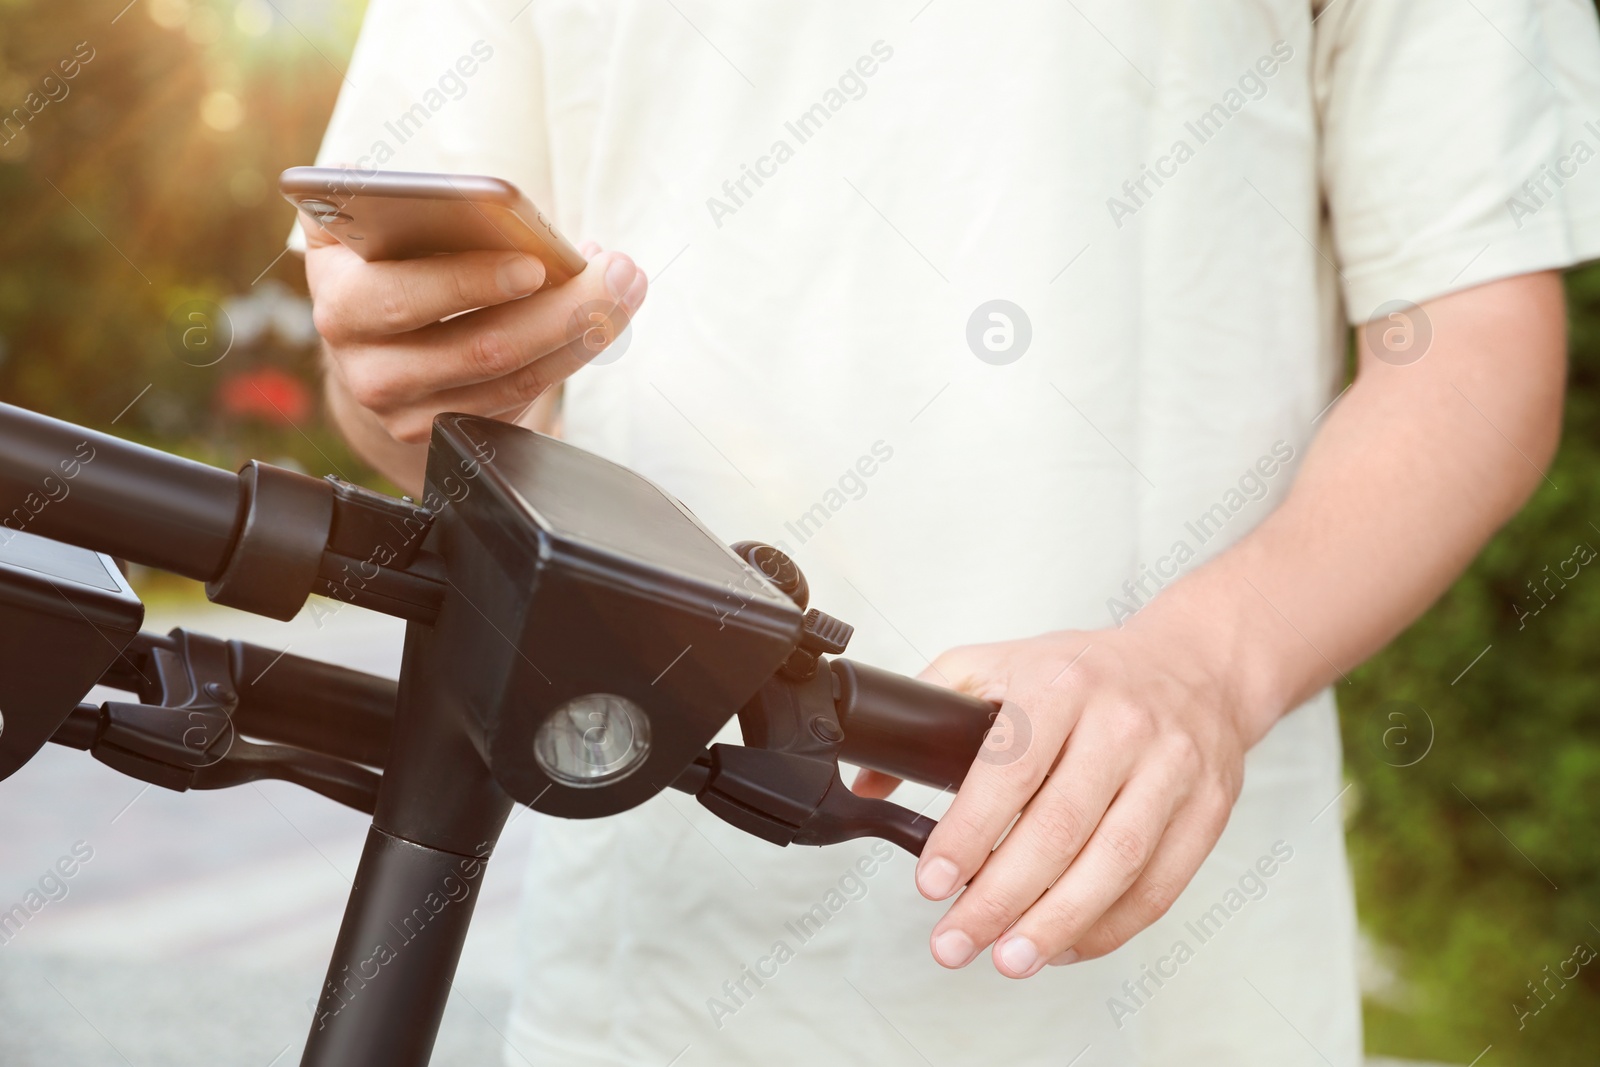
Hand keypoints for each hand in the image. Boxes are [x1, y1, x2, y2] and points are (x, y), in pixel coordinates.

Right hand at [303, 210, 645, 480]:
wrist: (372, 345)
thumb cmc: (389, 263)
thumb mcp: (369, 224)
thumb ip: (382, 196)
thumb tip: (455, 194)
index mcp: (338, 297)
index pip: (401, 295)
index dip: (468, 282)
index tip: (534, 264)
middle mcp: (363, 364)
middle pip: (480, 347)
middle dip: (563, 308)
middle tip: (617, 272)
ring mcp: (404, 411)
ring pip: (513, 378)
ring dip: (584, 332)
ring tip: (625, 287)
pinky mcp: (445, 435)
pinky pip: (523, 399)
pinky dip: (573, 355)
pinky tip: (605, 320)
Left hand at [857, 609, 1260, 977]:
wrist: (1197, 666)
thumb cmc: (1089, 673)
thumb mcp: (1001, 662)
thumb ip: (931, 707)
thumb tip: (872, 776)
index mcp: (1062, 687)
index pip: (1011, 768)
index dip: (969, 832)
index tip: (933, 881)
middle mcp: (1122, 726)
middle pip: (1060, 827)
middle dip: (1001, 897)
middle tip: (955, 939)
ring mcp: (1172, 770)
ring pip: (1115, 863)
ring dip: (1057, 922)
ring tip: (1009, 957)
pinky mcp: (1207, 812)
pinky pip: (1159, 885)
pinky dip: (1109, 926)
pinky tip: (1064, 943)